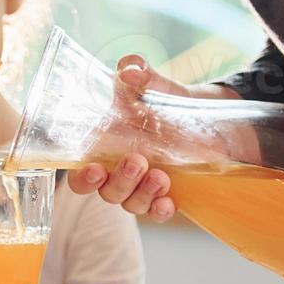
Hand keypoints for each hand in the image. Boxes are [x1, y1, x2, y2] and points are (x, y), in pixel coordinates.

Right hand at [67, 55, 241, 220]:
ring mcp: (141, 185)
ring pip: (131, 204)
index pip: (80, 172)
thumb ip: (137, 71)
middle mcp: (118, 170)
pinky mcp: (166, 193)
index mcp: (103, 147)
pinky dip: (160, 211)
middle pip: (106, 192)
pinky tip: (168, 202)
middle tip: (138, 161)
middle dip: (120, 181)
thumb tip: (130, 70)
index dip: (81, 177)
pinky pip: (156, 212)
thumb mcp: (150, 82)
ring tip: (161, 176)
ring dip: (143, 195)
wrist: (204, 113)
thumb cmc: (163, 98)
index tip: (94, 169)